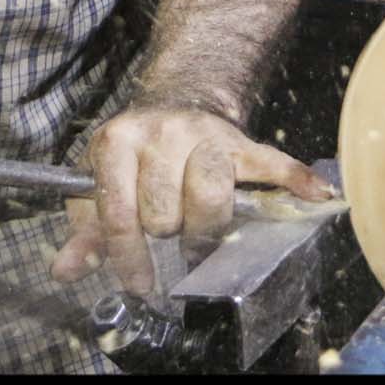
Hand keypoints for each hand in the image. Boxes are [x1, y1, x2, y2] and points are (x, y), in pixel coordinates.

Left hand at [50, 104, 335, 292]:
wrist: (173, 103)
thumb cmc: (132, 157)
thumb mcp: (97, 185)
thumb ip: (85, 231)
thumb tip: (67, 270)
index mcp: (117, 141)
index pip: (119, 210)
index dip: (127, 255)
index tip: (137, 282)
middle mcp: (160, 132)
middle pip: (165, 208)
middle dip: (168, 233)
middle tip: (172, 239)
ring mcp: (203, 134)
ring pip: (210, 192)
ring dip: (207, 225)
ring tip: (202, 235)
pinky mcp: (239, 142)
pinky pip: (270, 161)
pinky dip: (294, 179)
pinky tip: (317, 196)